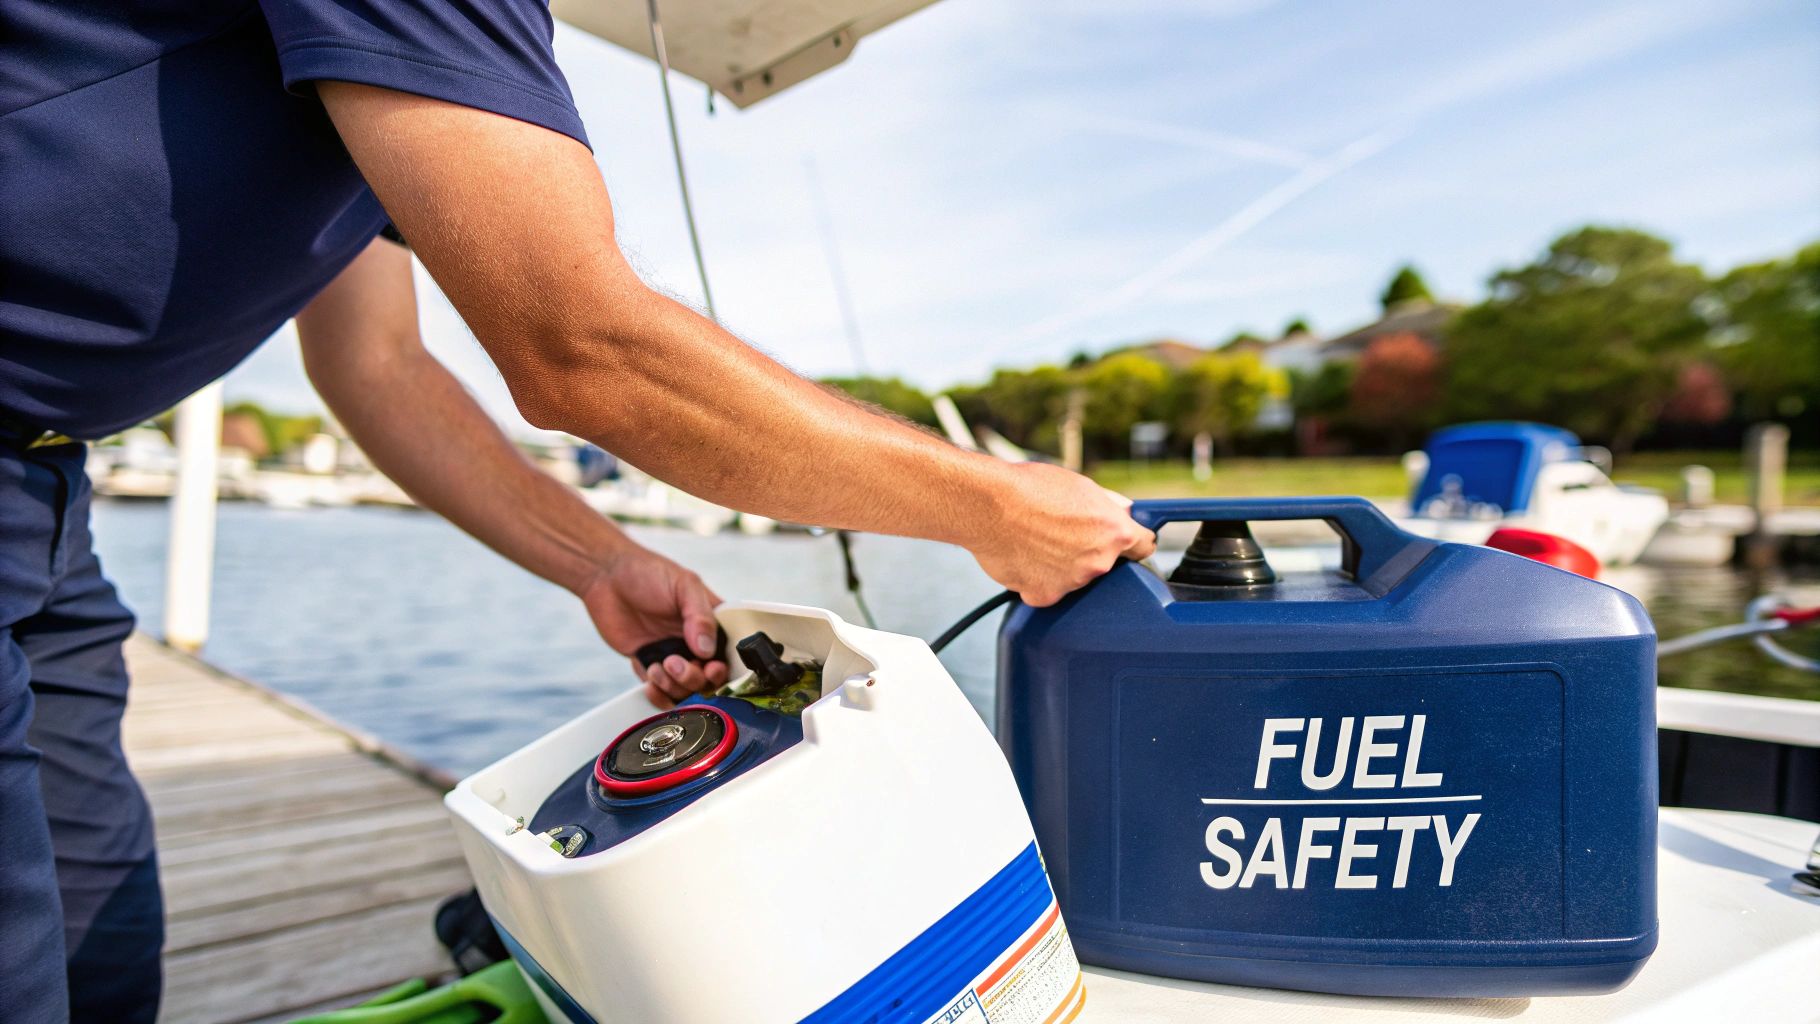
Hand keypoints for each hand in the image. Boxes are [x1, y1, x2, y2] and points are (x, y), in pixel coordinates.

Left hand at [577, 547, 728, 706]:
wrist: (606, 576)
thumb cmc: (648, 572)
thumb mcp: (684, 585)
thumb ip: (700, 616)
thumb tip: (707, 649)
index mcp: (710, 621)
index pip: (728, 653)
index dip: (723, 667)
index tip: (711, 667)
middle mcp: (694, 641)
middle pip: (708, 677)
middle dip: (695, 678)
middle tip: (677, 664)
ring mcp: (672, 653)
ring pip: (685, 688)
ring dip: (674, 685)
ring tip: (658, 667)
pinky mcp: (649, 662)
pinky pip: (661, 690)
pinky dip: (658, 694)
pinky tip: (650, 681)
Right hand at [968, 463, 1155, 606]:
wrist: (990, 505)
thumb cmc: (1031, 489)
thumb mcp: (1081, 485)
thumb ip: (1108, 505)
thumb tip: (1122, 511)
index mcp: (1114, 532)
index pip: (1144, 546)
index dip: (1136, 542)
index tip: (1131, 544)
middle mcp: (1098, 562)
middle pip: (1104, 563)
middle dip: (1090, 551)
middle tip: (1062, 532)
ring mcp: (1072, 583)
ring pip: (1074, 577)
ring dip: (1062, 565)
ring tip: (1037, 540)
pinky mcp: (1045, 595)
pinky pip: (1047, 589)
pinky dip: (1038, 578)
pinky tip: (1025, 557)